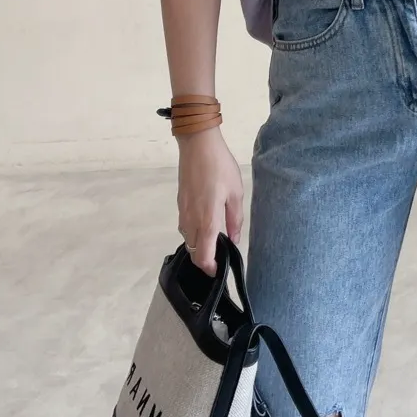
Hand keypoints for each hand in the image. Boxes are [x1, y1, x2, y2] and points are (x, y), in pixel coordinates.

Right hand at [176, 126, 244, 275]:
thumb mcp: (236, 193)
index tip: (219, 270)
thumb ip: (234, 219)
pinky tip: (205, 224)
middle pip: (193, 251)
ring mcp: (183, 211)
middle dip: (204, 259)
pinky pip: (185, 226)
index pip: (203, 255)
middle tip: (219, 257)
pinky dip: (193, 233)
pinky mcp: (180, 203)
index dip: (210, 268)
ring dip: (198, 246)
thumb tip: (233, 239)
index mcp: (207, 220)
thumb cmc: (220, 167)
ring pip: (187, 239)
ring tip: (214, 241)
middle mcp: (191, 220)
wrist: (197, 145)